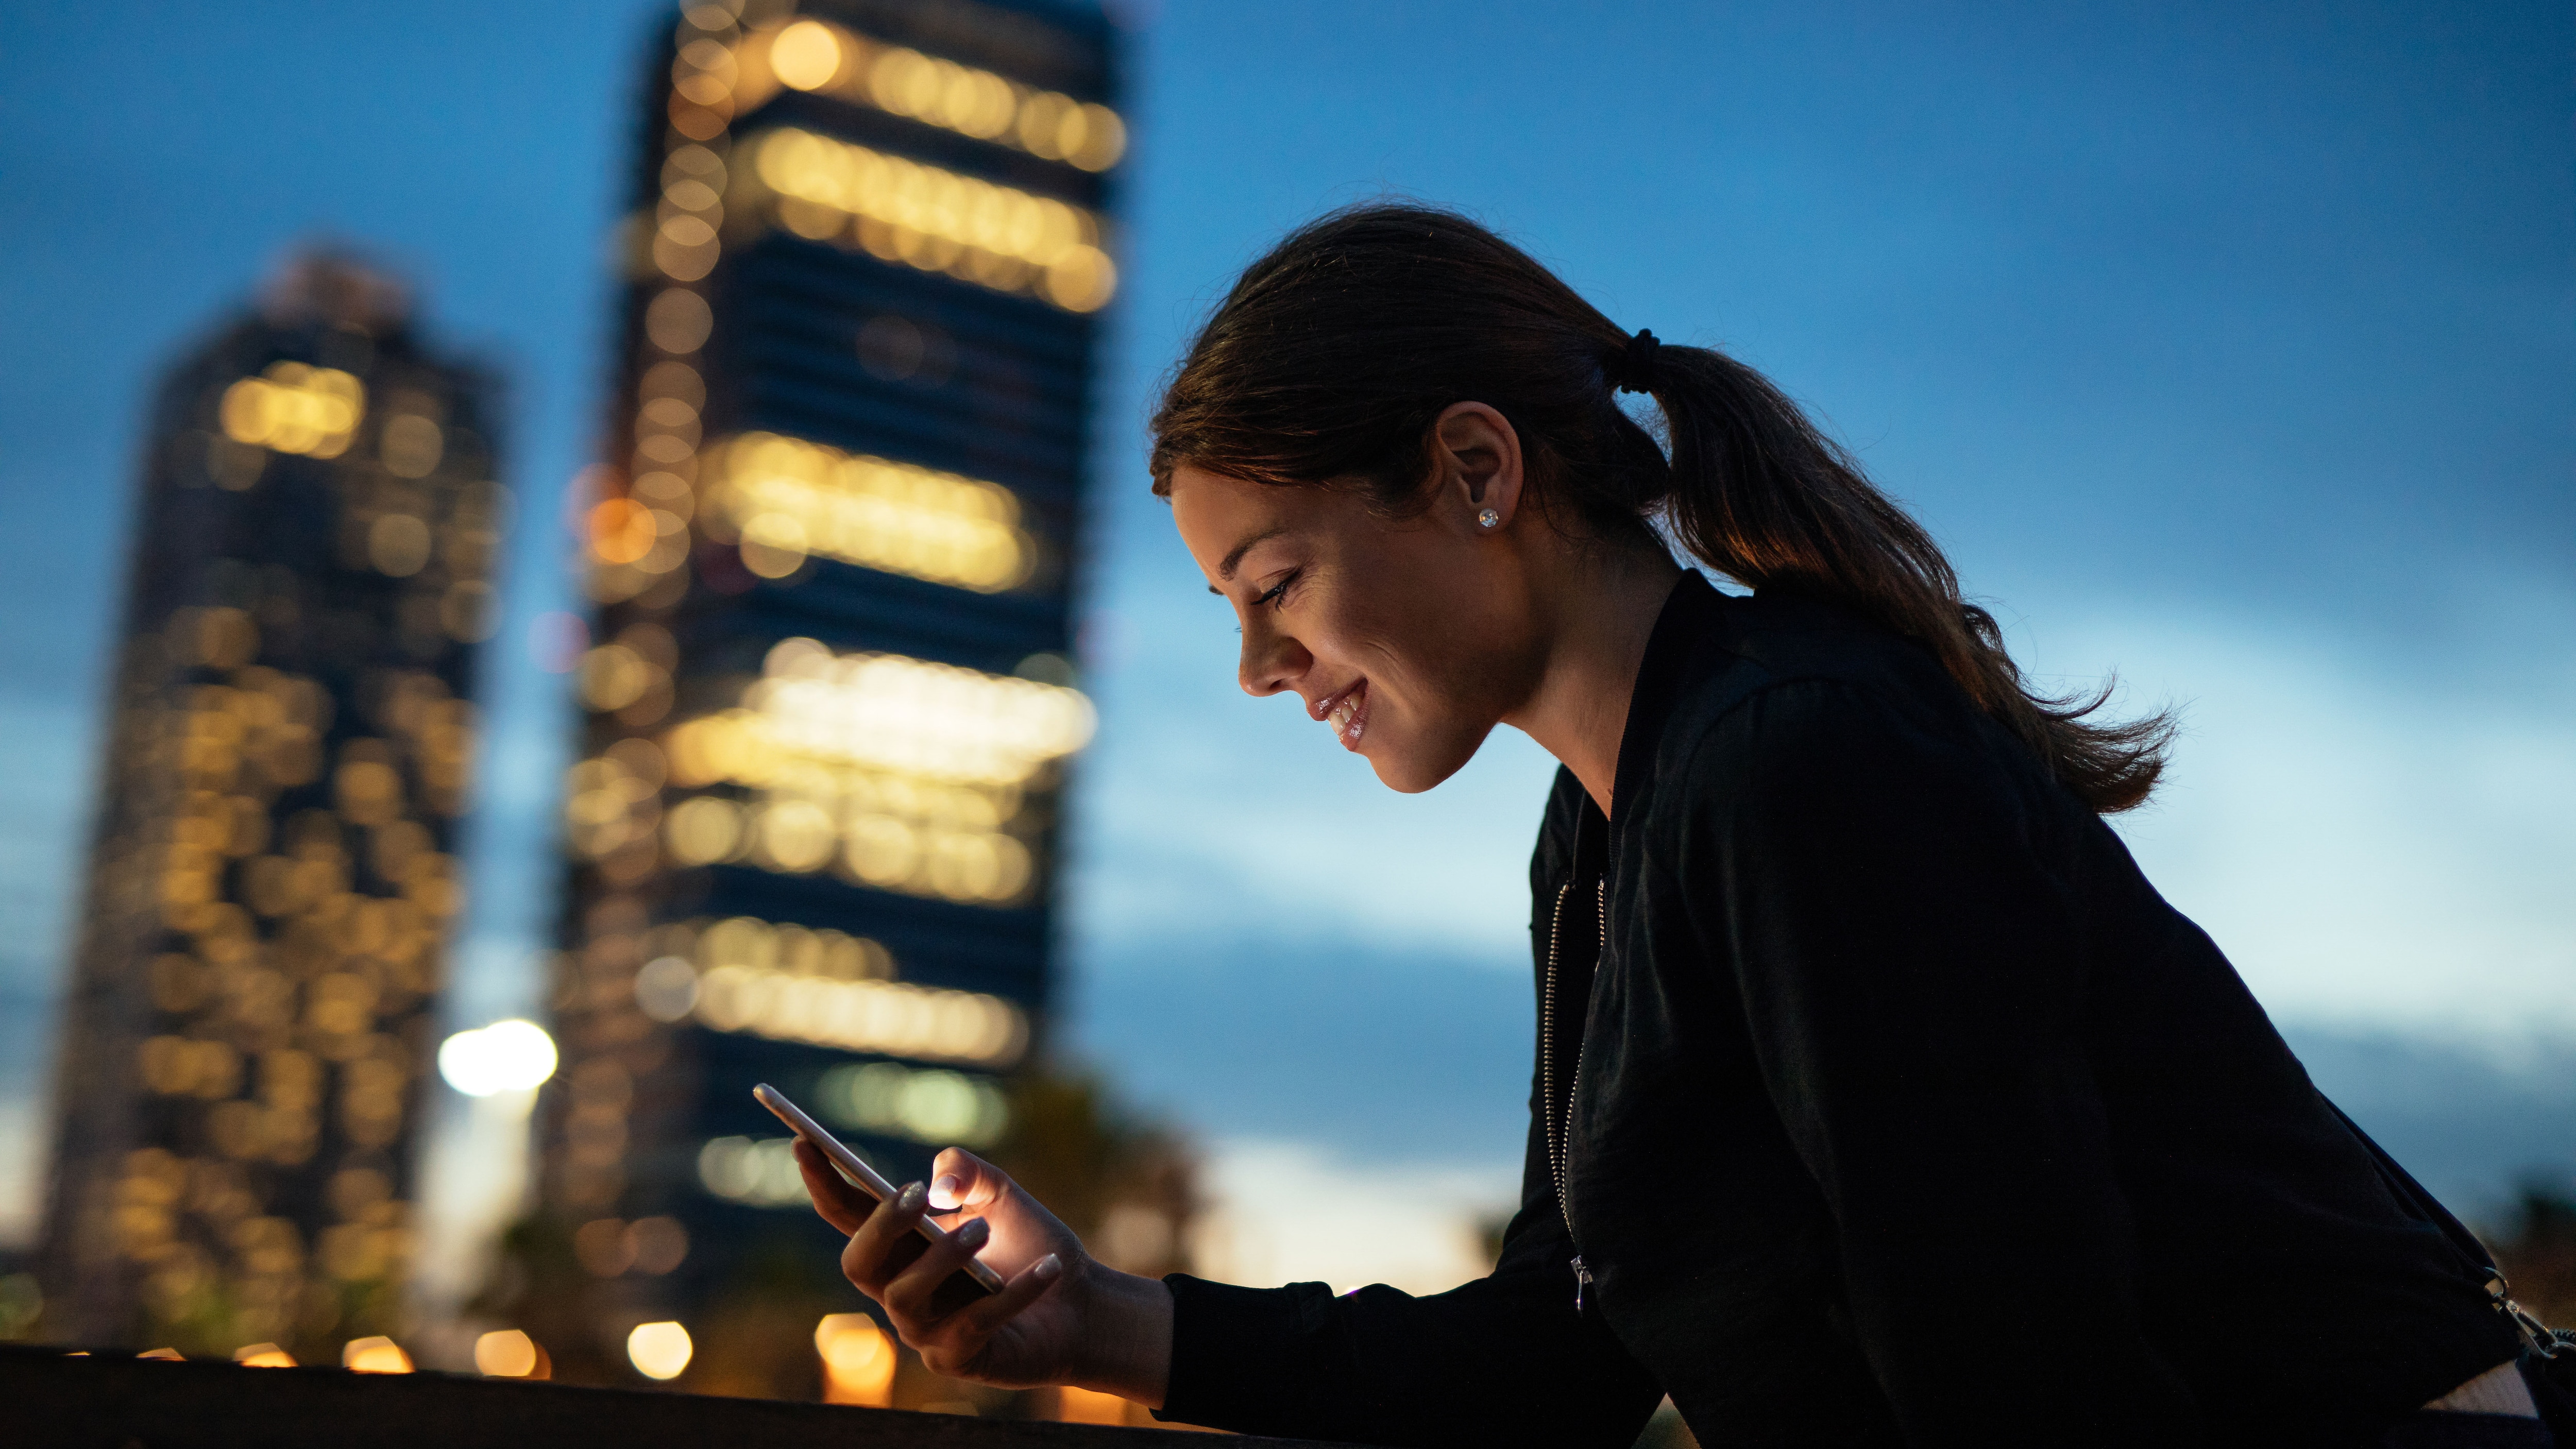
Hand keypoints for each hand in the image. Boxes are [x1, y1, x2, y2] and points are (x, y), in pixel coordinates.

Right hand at [794, 1140, 1171, 1403]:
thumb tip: (938, 1179)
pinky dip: (1014, 1293)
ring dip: (942, 1257)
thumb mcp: (1002, 1195)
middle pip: (858, 1264)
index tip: (804, 1141)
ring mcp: (924, 1330)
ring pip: (904, 1297)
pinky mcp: (958, 1358)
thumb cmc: (1029, 1245)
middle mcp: (900, 1289)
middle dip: (881, 1226)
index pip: (847, 1214)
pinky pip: (975, 1324)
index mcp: (901, 1246)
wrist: (1080, 1303)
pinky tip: (1048, 1267)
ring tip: (983, 1230)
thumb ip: (968, 1172)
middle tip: (917, 1195)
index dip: (823, 1181)